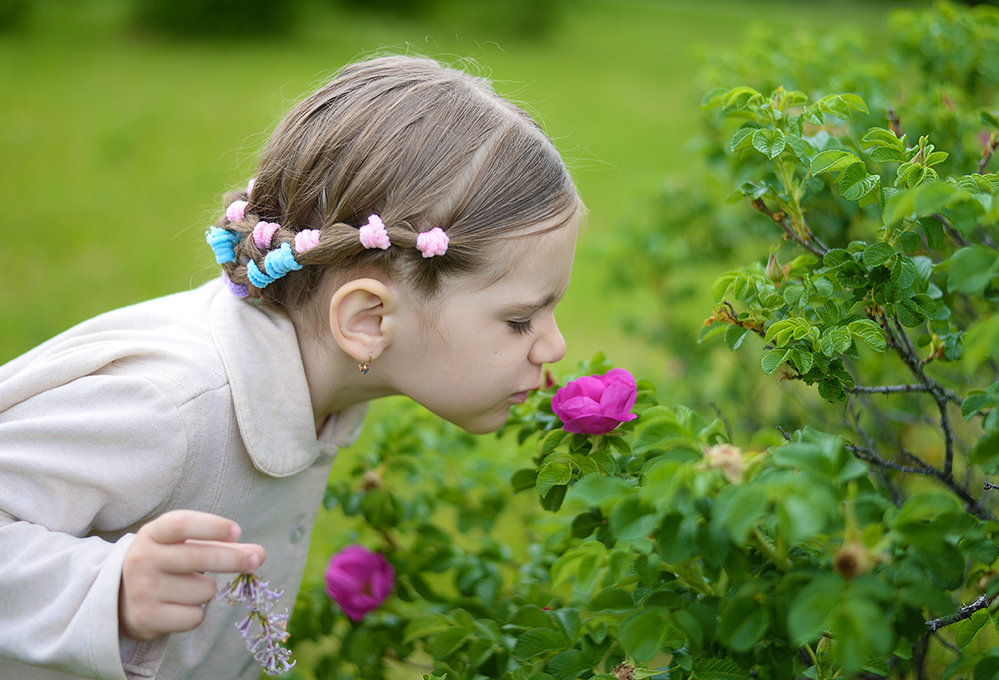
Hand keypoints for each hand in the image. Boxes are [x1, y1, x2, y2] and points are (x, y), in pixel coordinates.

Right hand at [119, 509, 265, 641]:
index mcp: (153, 534)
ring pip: (203, 590)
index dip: (212, 527)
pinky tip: (180, 606)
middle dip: (233, 560)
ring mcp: (142, 590)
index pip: (182, 524)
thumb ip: (223, 546)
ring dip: (207, 590)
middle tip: (254, 561)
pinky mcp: (146, 619)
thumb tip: (259, 554)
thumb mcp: (185, 545)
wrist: (118, 597)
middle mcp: (143, 559)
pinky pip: (194, 616)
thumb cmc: (165, 563)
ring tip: (188, 588)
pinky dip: (196, 613)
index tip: (237, 532)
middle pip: (198, 557)